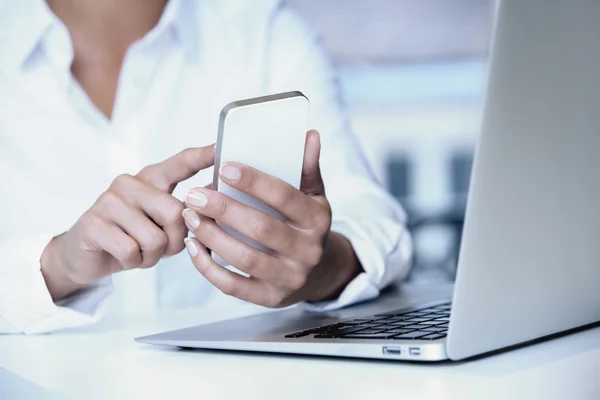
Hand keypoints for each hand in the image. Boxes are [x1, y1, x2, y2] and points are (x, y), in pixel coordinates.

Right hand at [41, 145, 214, 300]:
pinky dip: (133, 262)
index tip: (222, 147)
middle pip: (175, 212)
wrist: (87, 257)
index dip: (203, 156)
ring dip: (152, 255)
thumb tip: (204, 209)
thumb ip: (184, 215)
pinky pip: (131, 251)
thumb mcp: (164, 226)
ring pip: (154, 238)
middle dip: (175, 240)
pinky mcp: (92, 223)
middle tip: (160, 246)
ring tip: (139, 250)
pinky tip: (123, 255)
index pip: (181, 163)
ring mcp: (108, 200)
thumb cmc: (134, 238)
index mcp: (152, 179)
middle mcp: (130, 182)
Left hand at [182, 131, 361, 307]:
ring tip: (190, 217)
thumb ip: (307, 168)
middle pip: (262, 229)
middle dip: (224, 210)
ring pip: (245, 259)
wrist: (320, 272)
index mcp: (317, 219)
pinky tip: (194, 247)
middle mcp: (307, 250)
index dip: (254, 182)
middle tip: (194, 195)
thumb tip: (310, 136)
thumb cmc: (307, 225)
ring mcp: (289, 277)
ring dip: (212, 237)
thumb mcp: (314, 196)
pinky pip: (234, 286)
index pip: (285, 197)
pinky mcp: (270, 297)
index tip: (224, 168)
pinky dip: (209, 268)